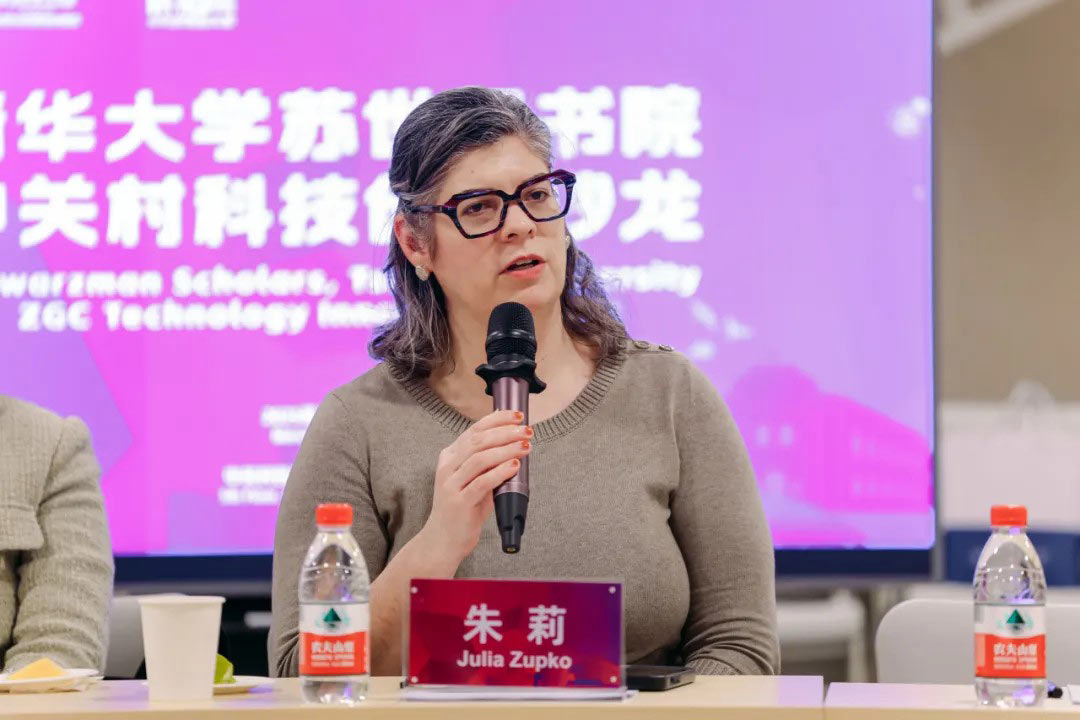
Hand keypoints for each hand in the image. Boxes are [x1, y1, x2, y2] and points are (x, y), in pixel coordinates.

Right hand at [417, 409, 532, 565]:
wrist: (442, 541)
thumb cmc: (462, 511)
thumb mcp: (473, 481)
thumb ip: (489, 465)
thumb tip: (516, 447)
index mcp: (450, 457)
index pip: (474, 430)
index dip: (497, 420)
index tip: (517, 416)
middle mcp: (448, 467)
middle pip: (478, 440)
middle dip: (506, 432)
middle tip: (527, 430)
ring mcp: (451, 484)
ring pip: (480, 458)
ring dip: (506, 449)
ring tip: (525, 446)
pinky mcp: (459, 502)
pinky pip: (482, 482)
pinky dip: (500, 471)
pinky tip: (514, 465)